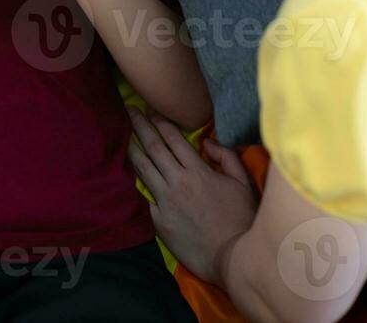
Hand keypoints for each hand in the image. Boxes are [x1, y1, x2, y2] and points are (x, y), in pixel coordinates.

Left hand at [127, 106, 259, 285]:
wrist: (231, 256)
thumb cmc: (241, 218)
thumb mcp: (242, 182)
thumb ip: (226, 156)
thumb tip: (208, 142)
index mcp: (198, 170)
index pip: (173, 138)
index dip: (160, 121)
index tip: (150, 109)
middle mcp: (178, 182)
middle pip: (153, 147)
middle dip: (140, 125)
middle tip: (129, 109)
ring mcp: (165, 201)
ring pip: (143, 169)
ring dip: (132, 149)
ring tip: (124, 136)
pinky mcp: (159, 220)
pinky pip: (146, 196)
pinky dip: (140, 182)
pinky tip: (133, 173)